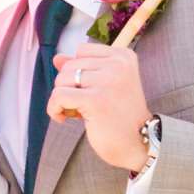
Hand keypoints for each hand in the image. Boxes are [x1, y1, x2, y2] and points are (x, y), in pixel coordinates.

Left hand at [49, 45, 151, 169]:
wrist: (138, 143)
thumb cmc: (120, 116)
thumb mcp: (103, 86)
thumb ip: (82, 69)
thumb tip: (57, 58)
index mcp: (123, 56)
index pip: (82, 51)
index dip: (77, 71)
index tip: (85, 90)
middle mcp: (118, 65)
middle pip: (70, 65)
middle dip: (67, 87)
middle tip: (80, 106)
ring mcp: (107, 81)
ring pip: (62, 79)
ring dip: (60, 99)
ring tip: (75, 112)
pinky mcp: (95, 100)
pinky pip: (59, 96)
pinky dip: (54, 108)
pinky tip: (63, 118)